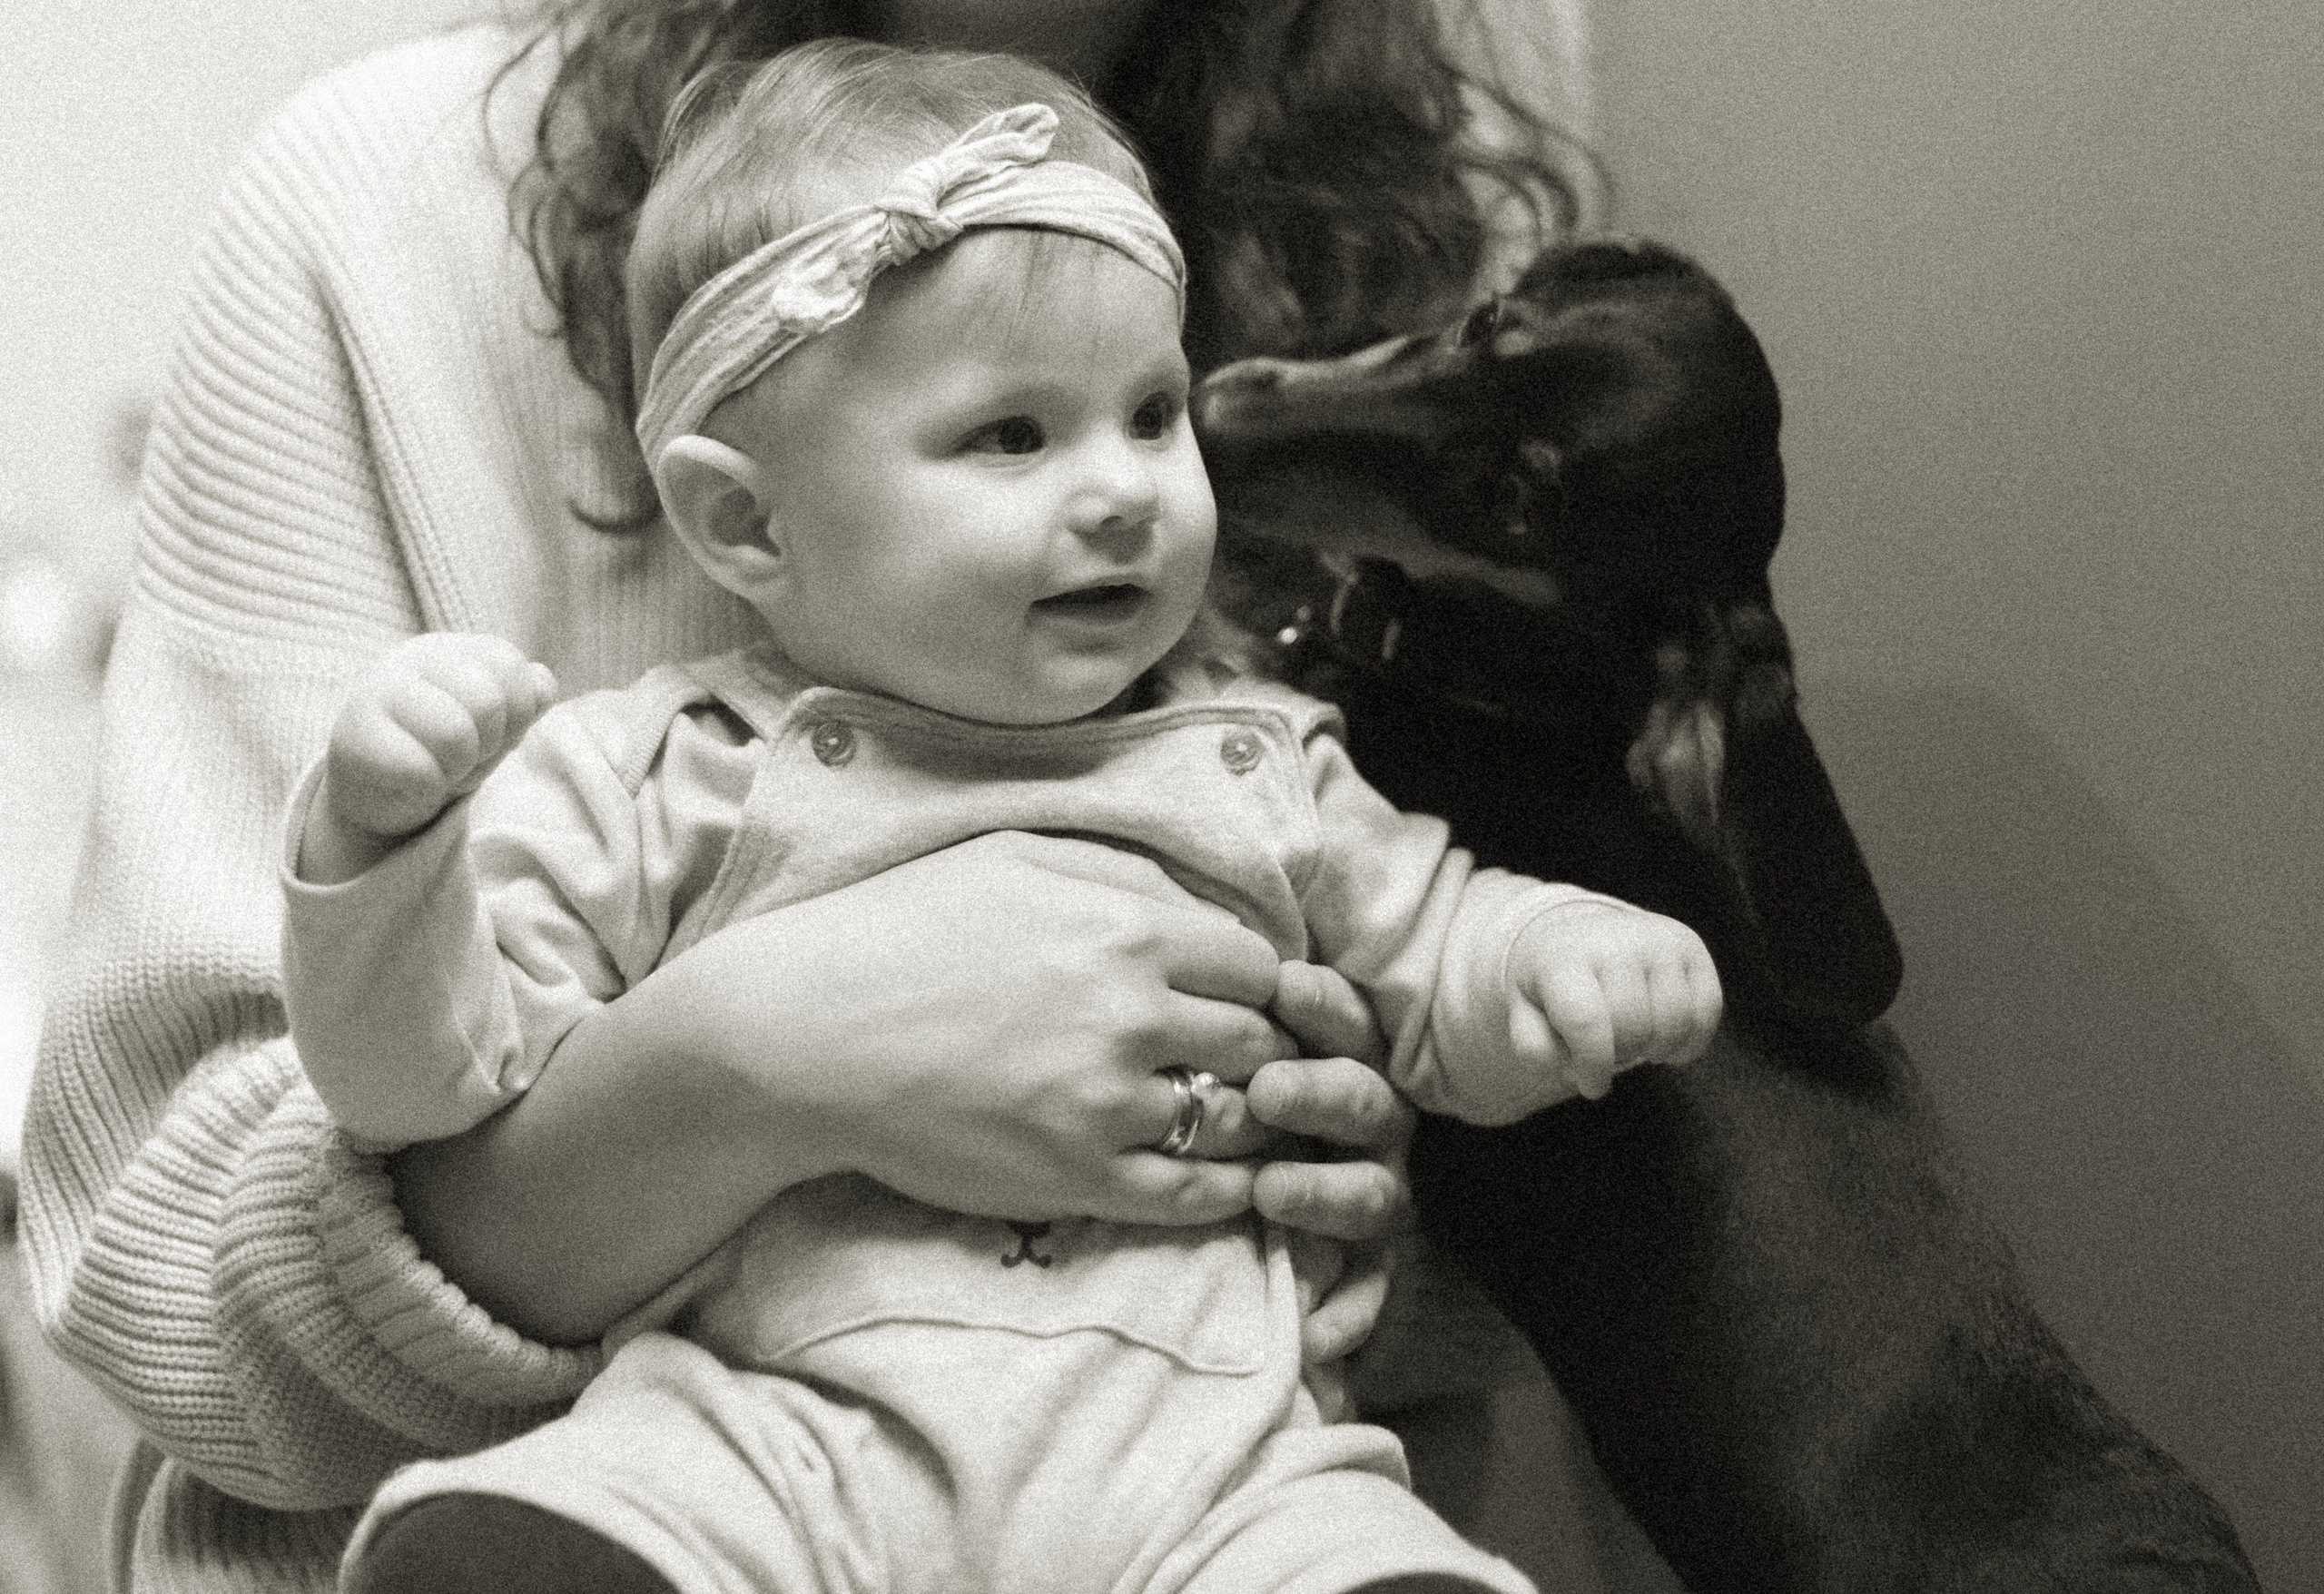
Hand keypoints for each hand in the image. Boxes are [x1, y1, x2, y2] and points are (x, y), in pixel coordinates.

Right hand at [302, 633, 556, 883]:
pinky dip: (428, 787)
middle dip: (488, 743)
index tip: (487, 730)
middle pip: (489, 702)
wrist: (378, 792)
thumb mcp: (495, 723)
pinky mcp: (354, 739)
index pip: (511, 667)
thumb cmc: (443, 749)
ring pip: (456, 735)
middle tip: (461, 753)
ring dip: (459, 765)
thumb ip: (524, 698)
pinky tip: (411, 780)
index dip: (515, 713)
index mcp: (451, 648)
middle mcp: (411, 658)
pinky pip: (421, 771)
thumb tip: (541, 681)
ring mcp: (377, 692)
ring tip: (438, 765)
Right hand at [695, 832, 1303, 1225]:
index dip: (1255, 983)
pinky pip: (1195, 1195)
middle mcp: (1132, 1014)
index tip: (1232, 997)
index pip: (1259, 965)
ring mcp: (1107, 1105)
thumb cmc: (902, 931)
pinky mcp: (1077, 1179)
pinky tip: (1220, 1177)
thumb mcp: (1017, 860)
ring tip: (1226, 1113)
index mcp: (1127, 928)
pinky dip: (1224, 1189)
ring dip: (1245, 1117)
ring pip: (1238, 1119)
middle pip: (1261, 1042)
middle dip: (1258, 1050)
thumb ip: (1126, 876)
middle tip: (1239, 1061)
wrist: (803, 1035)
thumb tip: (1211, 909)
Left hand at [1252, 960, 1414, 1367]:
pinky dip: (1347, 1313)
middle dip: (1318, 1093)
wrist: (1256, 1173)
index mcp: (1345, 1060)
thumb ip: (1234, 1012)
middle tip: (1264, 1090)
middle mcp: (1372, 1124)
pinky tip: (1312, 1335)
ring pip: (1370, 1195)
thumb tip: (1214, 952)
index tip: (1285, 987)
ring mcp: (1375, 1192)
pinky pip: (1371, 1291)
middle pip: (1363, 1102)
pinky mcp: (1372, 1263)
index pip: (1348, 1024)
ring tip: (1268, 1192)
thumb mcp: (1232, 1048)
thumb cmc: (1224, 1094)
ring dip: (1324, 1194)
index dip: (1324, 1005)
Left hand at [1511, 899, 1722, 1102]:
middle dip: (1622, 1056)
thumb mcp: (1525, 1014)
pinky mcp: (1690, 946)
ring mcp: (1657, 939)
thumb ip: (1537, 1048)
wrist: (1579, 935)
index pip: (1588, 1023)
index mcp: (1563, 958)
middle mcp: (1614, 940)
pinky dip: (1690, 1041)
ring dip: (1656, 1050)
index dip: (1594, 1067)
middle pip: (1634, 1028)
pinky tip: (1664, 1041)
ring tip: (1634, 1043)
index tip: (1592, 1086)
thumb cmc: (1553, 988)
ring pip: (1674, 1022)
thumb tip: (1580, 1068)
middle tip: (1609, 1052)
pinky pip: (1707, 1011)